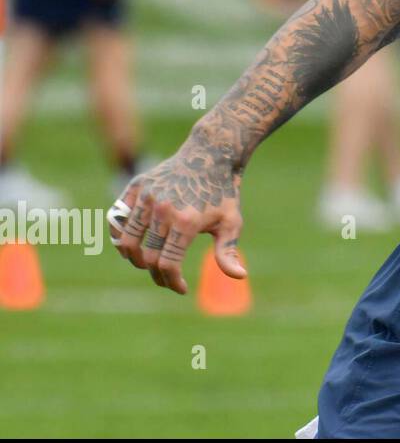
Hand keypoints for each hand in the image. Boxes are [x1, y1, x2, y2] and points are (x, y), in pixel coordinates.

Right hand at [110, 135, 245, 293]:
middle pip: (146, 257)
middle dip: (156, 275)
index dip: (171, 282)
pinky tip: (132, 245)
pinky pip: (116, 218)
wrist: (210, 154)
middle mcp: (162, 209)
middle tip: (166, 278)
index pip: (167, 265)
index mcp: (186, 222)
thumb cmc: (222, 193)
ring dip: (134, 259)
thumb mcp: (231, 222)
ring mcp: (146, 197)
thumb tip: (240, 276)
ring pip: (126, 241)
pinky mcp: (136, 187)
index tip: (180, 288)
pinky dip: (119, 236)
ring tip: (147, 263)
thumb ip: (228, 251)